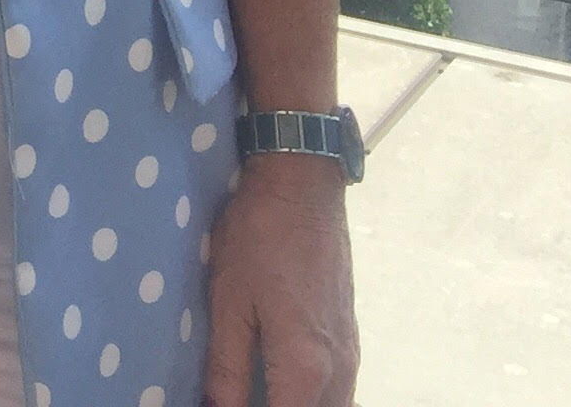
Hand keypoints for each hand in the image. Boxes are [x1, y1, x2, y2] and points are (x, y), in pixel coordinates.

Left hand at [203, 155, 358, 406]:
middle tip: (237, 396)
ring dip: (296, 403)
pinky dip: (313, 397)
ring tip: (255, 391)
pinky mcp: (349, 336)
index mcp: (305, 368)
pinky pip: (339, 388)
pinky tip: (279, 384)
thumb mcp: (228, 303)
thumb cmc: (258, 239)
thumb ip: (226, 368)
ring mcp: (350, 353)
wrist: (303, 186)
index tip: (220, 405)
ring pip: (334, 406)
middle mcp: (340, 370)